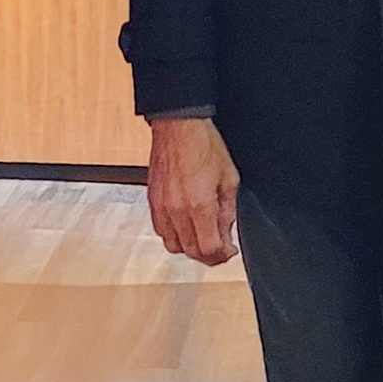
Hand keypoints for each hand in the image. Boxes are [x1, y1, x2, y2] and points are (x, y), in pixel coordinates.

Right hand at [146, 116, 240, 266]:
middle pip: (191, 251)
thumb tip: (225, 232)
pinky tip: (185, 226)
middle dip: (209, 255)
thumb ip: (227, 210)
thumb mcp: (229, 179)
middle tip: (220, 248)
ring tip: (202, 237)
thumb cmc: (204, 145)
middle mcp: (176, 210)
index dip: (222, 255)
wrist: (178, 126)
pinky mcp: (152, 201)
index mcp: (199, 204)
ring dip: (190, 247)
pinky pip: (160, 230)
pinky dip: (174, 235)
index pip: (209, 249)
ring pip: (173, 245)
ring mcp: (161, 206)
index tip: (230, 250)